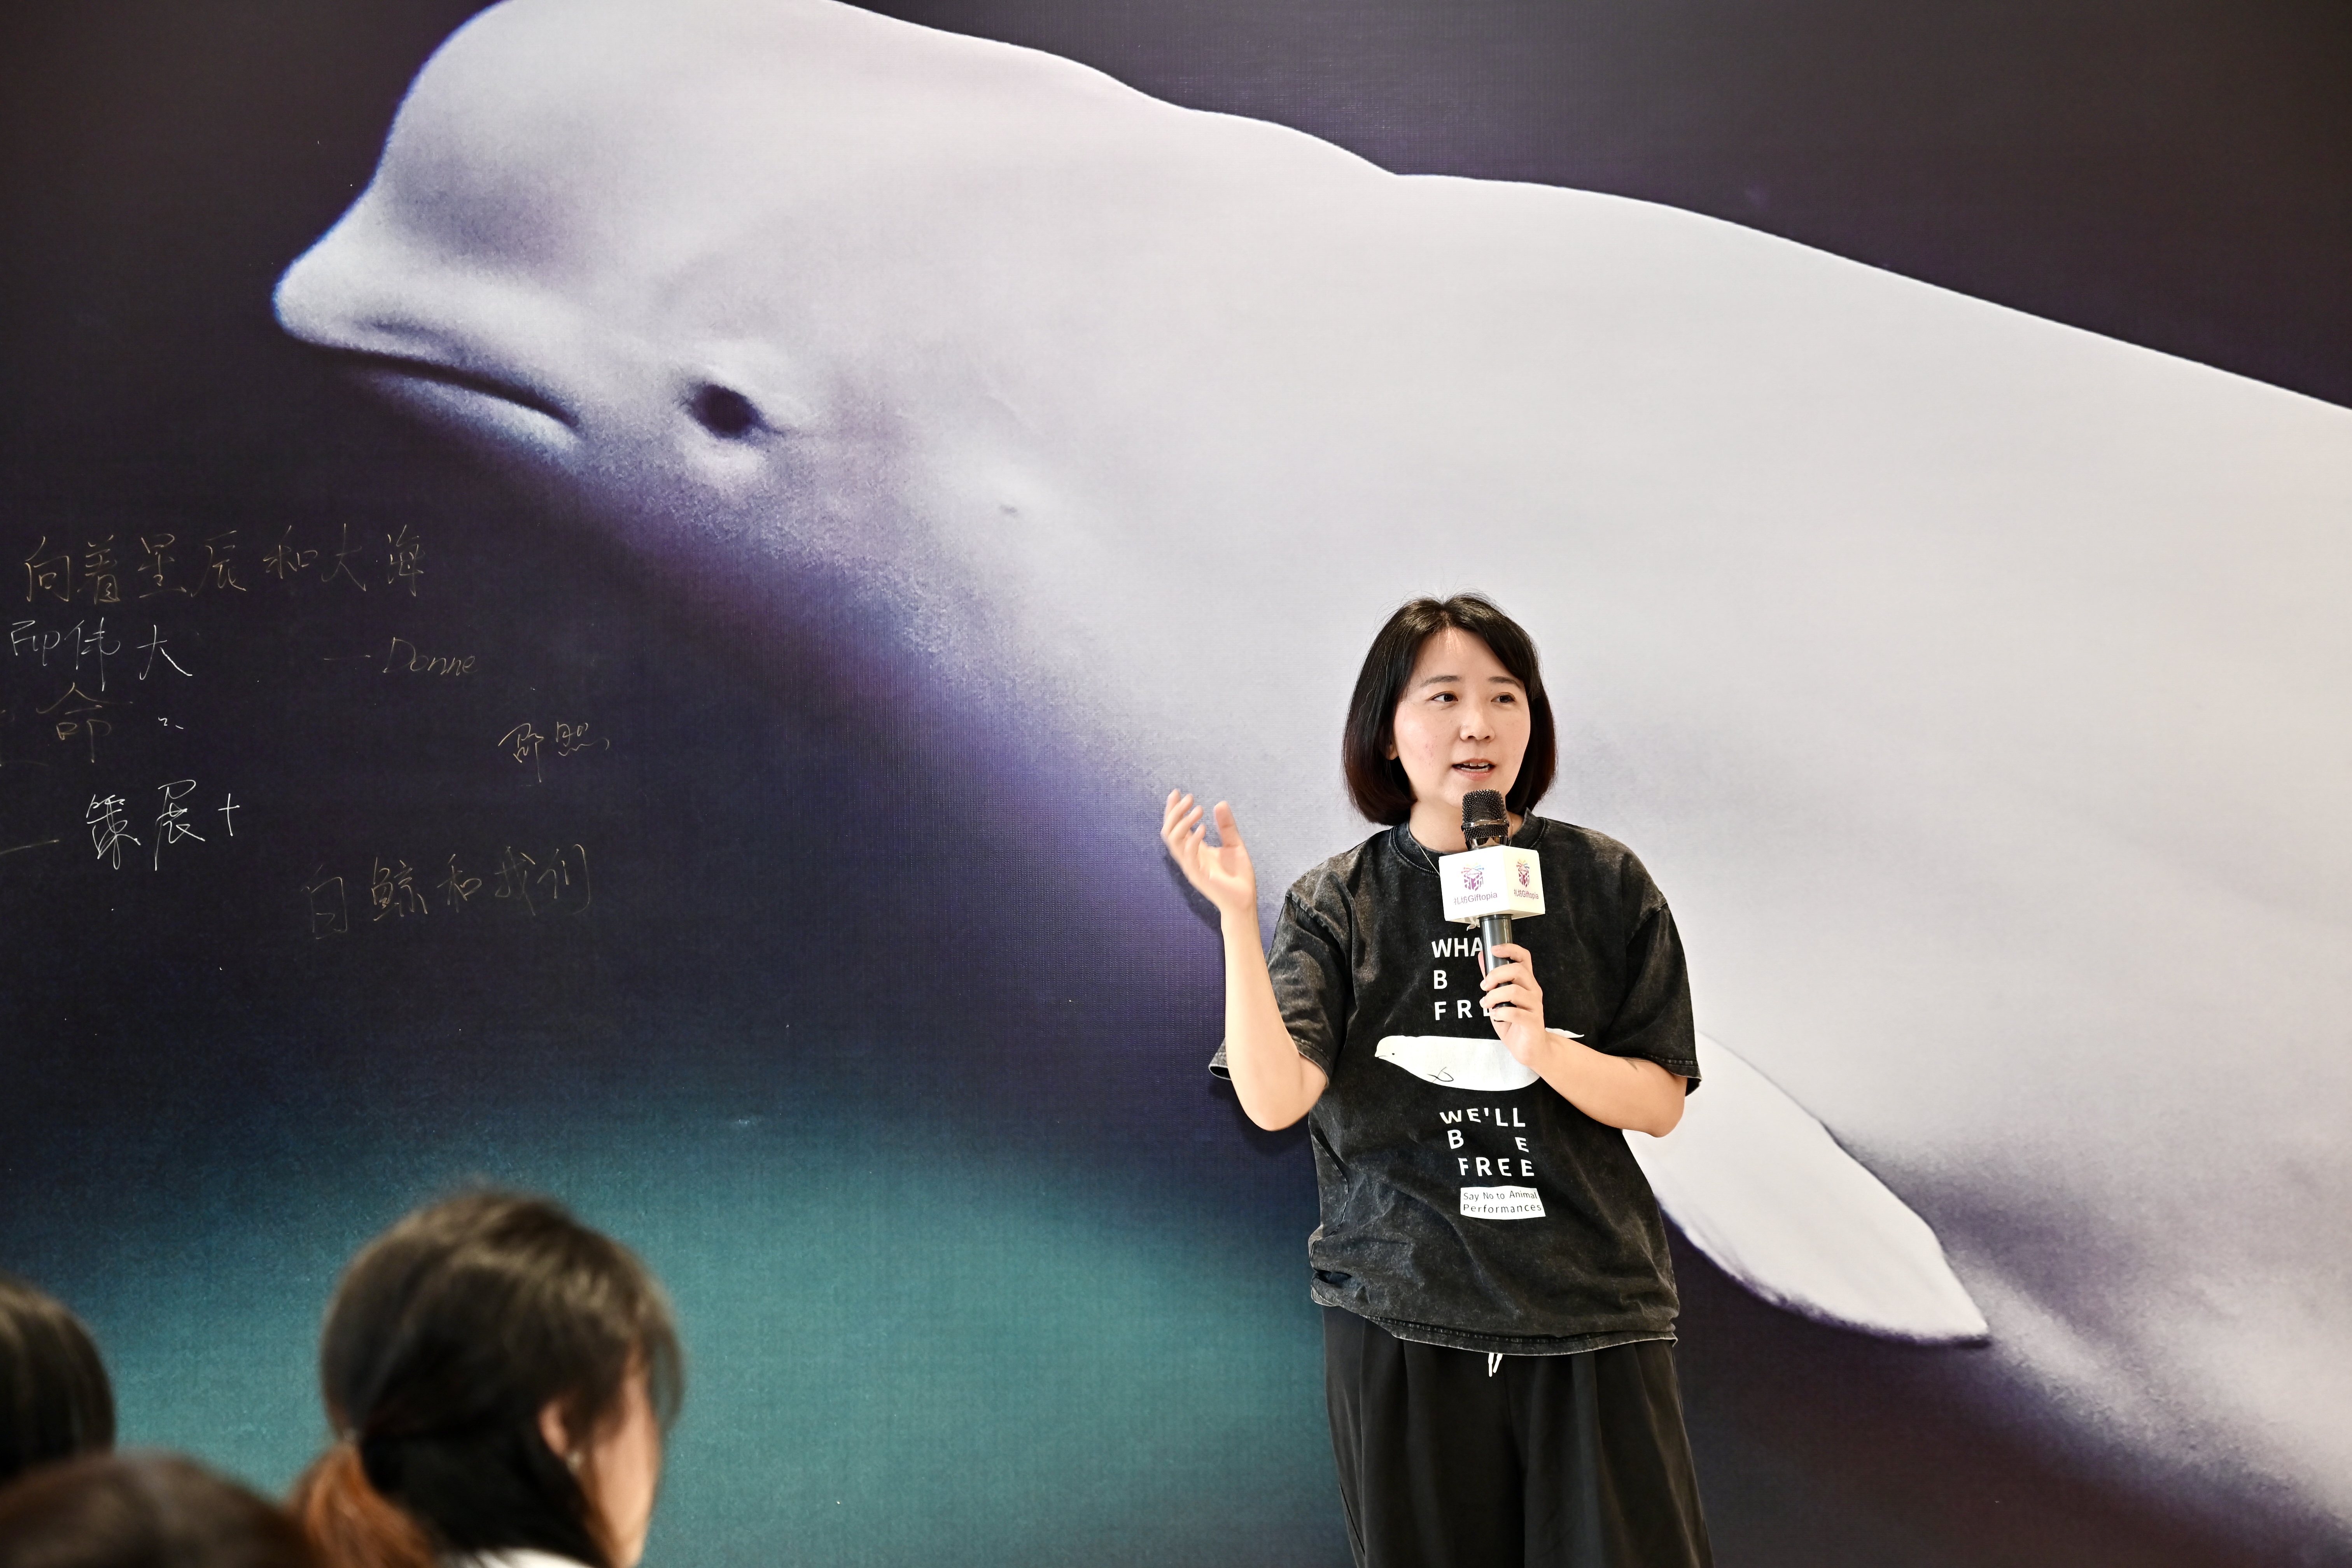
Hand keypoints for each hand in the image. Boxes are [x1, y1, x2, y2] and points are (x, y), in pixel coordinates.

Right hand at [1161, 790, 1258, 922]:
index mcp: (1194, 850)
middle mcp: (1189, 857)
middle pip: (1169, 831)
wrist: (1244, 900)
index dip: (1173, 810)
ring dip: (1183, 822)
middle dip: (1175, 812)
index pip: (1176, 827)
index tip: (1177, 793)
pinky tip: (1203, 828)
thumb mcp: (1234, 844)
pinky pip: (1188, 856)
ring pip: (1174, 841)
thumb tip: (1220, 803)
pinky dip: (1193, 840)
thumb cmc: (1238, 876)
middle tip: (1189, 797)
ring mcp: (1191, 867)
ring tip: (1198, 809)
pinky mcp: (1199, 876)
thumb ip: (1226, 826)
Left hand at [1480, 942, 1549, 1063]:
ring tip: (1486, 1005)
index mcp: (1526, 982)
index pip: (1524, 958)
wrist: (1529, 1049)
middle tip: (1484, 986)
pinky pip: (1516, 1013)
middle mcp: (1533, 991)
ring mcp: (1535, 1006)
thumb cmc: (1513, 1022)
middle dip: (1496, 975)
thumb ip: (1492, 979)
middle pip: (1518, 970)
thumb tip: (1482, 957)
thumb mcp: (1498, 998)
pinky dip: (1501, 1013)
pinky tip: (1496, 1016)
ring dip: (1494, 996)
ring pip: (1515, 991)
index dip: (1510, 949)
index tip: (1493, 950)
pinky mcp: (1534, 1022)